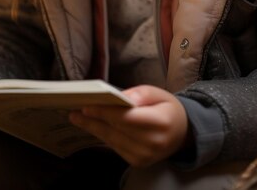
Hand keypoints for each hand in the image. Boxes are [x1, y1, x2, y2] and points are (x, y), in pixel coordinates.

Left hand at [69, 85, 189, 166]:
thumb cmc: (167, 108)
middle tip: (74, 112)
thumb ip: (140, 94)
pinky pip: (115, 147)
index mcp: (160, 122)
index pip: (127, 118)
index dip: (105, 112)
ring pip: (113, 140)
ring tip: (77, 118)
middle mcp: (152, 143)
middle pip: (116, 130)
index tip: (87, 105)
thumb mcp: (158, 93)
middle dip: (93, 120)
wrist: (182, 133)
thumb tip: (121, 97)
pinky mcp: (137, 162)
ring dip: (94, 129)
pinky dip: (103, 136)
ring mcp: (144, 156)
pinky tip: (93, 127)